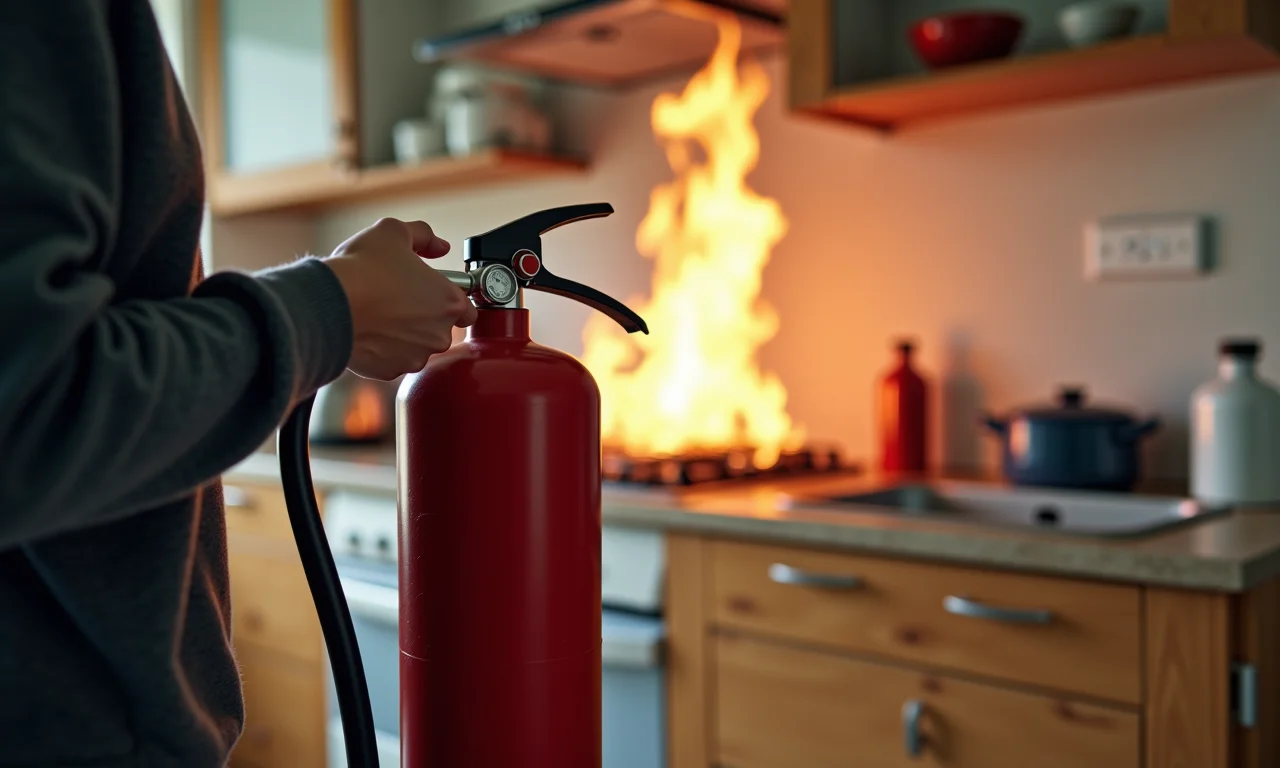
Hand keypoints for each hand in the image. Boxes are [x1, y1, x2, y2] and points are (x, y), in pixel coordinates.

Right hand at [324, 217, 477, 379]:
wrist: (329, 303)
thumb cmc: (363, 268)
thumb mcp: (394, 231)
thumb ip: (424, 236)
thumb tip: (439, 246)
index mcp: (449, 302)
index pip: (468, 310)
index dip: (450, 299)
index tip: (432, 293)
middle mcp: (439, 335)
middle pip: (440, 329)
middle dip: (424, 317)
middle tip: (398, 299)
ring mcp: (415, 357)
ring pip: (416, 347)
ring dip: (404, 335)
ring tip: (380, 314)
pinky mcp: (390, 371)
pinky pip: (392, 360)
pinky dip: (383, 349)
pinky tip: (368, 330)